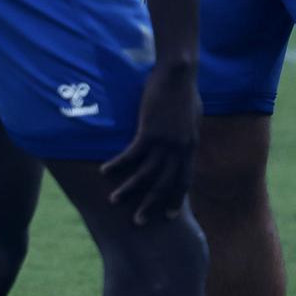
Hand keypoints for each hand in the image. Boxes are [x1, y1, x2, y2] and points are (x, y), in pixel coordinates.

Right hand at [100, 62, 199, 224]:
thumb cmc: (185, 90)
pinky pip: (131, 154)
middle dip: (151, 205)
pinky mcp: (149, 131)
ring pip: (146, 174)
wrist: (180, 73)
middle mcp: (180, 149)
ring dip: (130, 190)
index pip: (183, 181)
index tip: (167, 216)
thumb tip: (180, 141)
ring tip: (114, 201)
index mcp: (190, 147)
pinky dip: (118, 165)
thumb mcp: (191, 117)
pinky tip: (104, 171)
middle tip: (138, 222)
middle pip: (164, 185)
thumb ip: (185, 134)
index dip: (175, 199)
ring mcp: (165, 142)